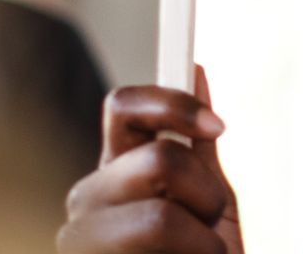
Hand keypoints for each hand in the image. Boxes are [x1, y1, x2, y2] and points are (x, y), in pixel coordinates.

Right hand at [58, 67, 243, 253]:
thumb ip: (198, 146)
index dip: (173, 103)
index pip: (123, 106)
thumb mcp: (209, 202)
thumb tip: (195, 67)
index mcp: (112, 170)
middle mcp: (86, 202)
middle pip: (159, 161)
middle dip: (206, 195)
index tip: (220, 126)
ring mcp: (81, 243)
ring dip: (203, 242)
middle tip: (210, 228)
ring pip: (161, 218)